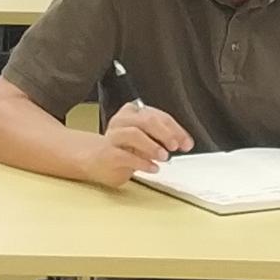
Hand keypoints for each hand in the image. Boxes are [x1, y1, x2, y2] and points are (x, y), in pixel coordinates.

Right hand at [77, 104, 193, 188]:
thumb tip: (183, 142)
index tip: (186, 143)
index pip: (157, 115)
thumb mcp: (144, 139)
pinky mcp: (107, 154)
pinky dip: (142, 162)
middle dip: (165, 134)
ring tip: (164, 157)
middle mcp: (121, 121)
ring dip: (152, 146)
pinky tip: (153, 168)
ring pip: (134, 134)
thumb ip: (161, 137)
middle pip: (146, 120)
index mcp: (132, 112)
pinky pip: (125, 155)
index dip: (175, 129)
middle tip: (175, 146)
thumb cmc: (122, 148)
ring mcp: (112, 137)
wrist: (93, 159)